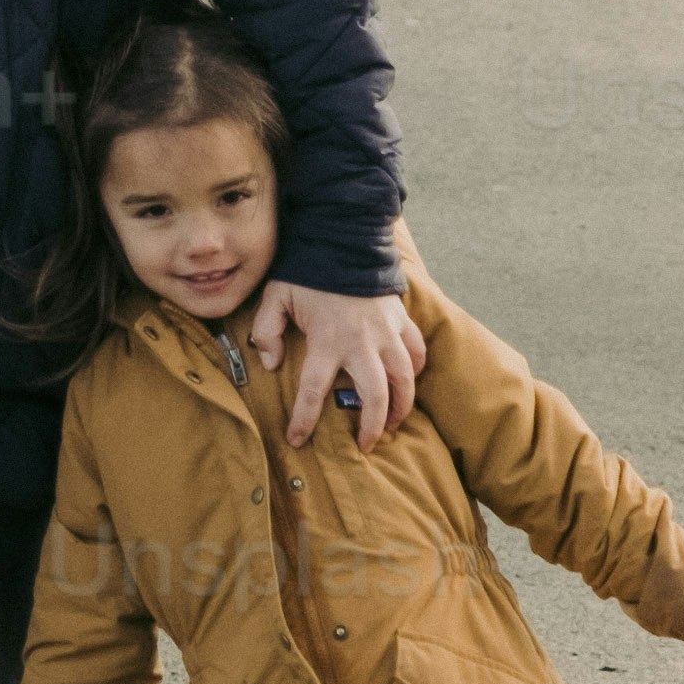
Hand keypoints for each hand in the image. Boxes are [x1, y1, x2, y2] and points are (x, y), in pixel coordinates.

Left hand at [252, 279, 427, 446]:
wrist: (345, 238)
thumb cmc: (308, 271)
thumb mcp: (276, 297)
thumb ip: (266, 331)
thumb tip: (272, 364)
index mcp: (327, 340)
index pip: (314, 391)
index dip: (305, 420)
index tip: (298, 440)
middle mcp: (361, 342)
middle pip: (375, 395)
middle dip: (372, 426)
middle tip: (366, 444)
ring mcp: (386, 332)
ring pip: (404, 379)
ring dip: (401, 406)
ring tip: (393, 423)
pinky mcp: (400, 319)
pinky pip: (416, 351)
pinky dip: (416, 369)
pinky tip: (408, 381)